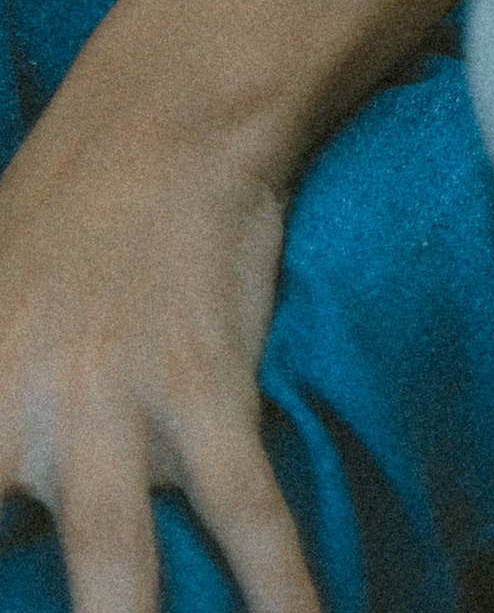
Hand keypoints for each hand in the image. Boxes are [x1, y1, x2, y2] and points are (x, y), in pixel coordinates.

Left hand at [0, 40, 316, 612]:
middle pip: (5, 551)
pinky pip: (243, 505)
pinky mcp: (201, 383)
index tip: (5, 588)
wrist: (168, 118)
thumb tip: (12, 481)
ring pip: (109, 559)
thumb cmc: (61, 224)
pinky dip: (276, 580)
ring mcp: (108, 401)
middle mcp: (15, 408)